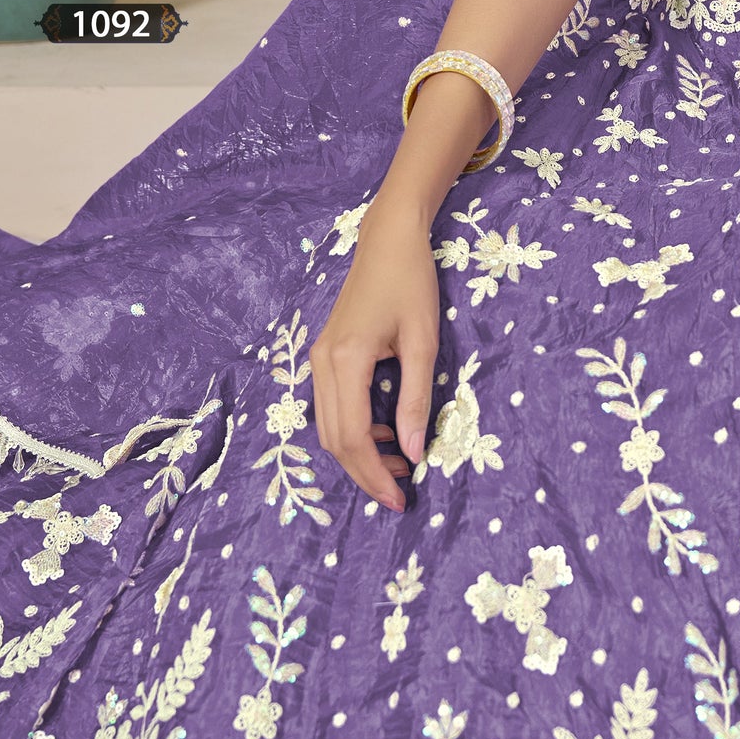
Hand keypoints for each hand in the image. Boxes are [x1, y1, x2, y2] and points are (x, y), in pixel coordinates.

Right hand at [311, 193, 439, 511]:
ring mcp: (317, 359)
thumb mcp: (422, 341)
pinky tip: (386, 433)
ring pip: (329, 427)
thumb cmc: (412, 283)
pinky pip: (331, 407)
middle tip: (400, 494)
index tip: (401, 497)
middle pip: (335, 440)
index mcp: (346, 360)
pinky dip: (353, 430)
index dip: (375, 474)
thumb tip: (414, 453)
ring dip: (359, 454)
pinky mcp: (323, 355)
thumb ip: (415, 398)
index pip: (354, 437)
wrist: (388, 240)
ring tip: (399, 465)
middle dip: (365, 473)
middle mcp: (322, 364)